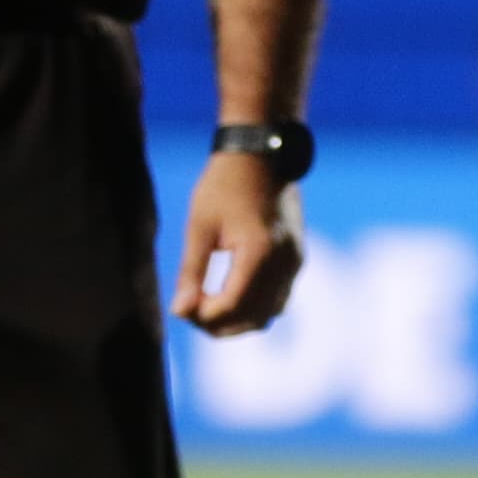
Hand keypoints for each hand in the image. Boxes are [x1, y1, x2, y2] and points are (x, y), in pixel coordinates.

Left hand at [176, 150, 303, 334]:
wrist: (263, 153)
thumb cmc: (225, 183)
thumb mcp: (200, 226)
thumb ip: (191, 272)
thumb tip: (179, 312)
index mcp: (258, 251)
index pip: (231, 305)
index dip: (204, 316)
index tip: (181, 308)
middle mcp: (284, 262)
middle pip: (253, 318)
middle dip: (219, 324)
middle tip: (190, 313)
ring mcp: (295, 262)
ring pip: (269, 314)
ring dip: (238, 320)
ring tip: (208, 308)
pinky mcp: (297, 258)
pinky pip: (278, 299)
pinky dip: (255, 307)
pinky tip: (230, 297)